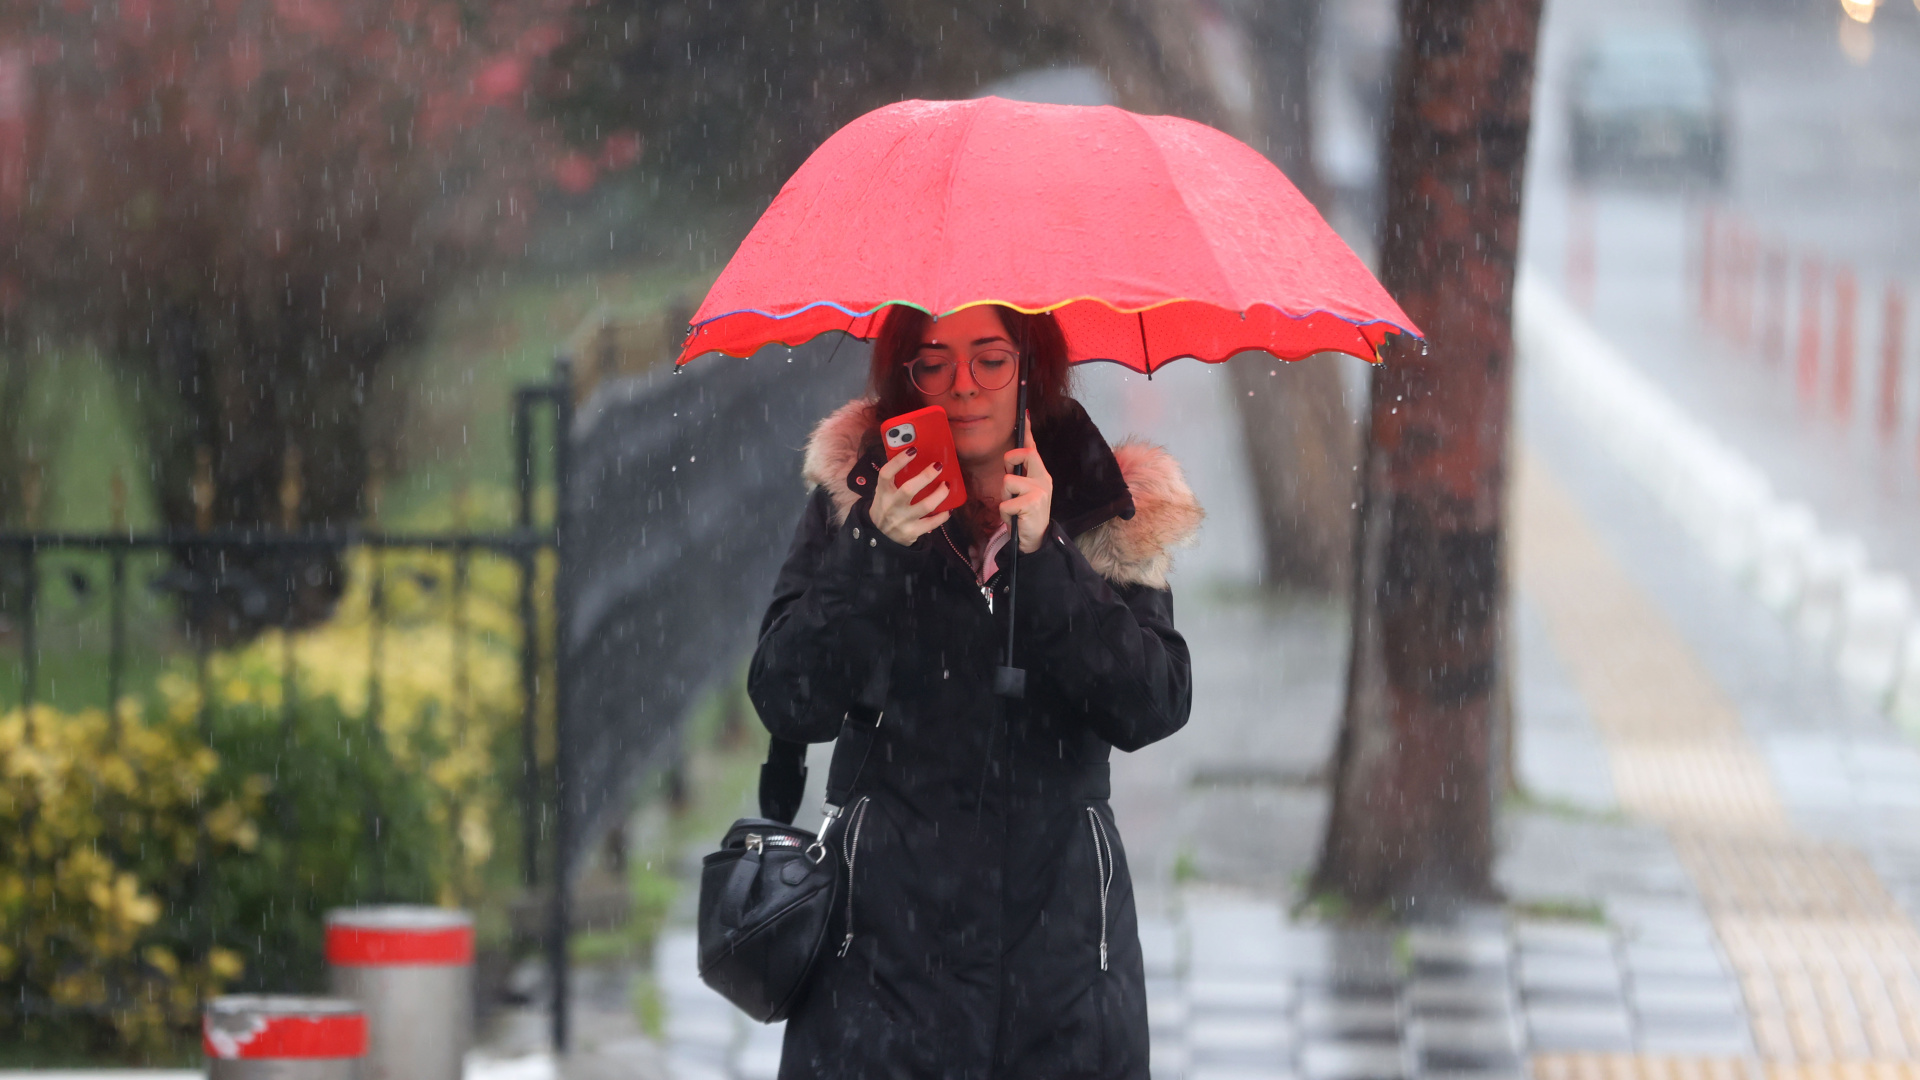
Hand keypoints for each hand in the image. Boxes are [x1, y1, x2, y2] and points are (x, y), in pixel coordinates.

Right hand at [870, 448, 952, 546]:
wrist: (879, 536)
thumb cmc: (886, 506)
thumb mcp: (884, 492)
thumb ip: (895, 478)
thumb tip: (917, 458)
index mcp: (883, 492)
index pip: (886, 474)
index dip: (898, 461)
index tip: (913, 450)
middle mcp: (891, 506)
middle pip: (908, 489)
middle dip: (926, 476)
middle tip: (938, 466)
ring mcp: (902, 520)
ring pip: (925, 506)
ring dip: (940, 494)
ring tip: (947, 486)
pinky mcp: (911, 532)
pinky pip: (932, 523)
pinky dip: (942, 515)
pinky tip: (948, 508)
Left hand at [1000, 427, 1052, 553]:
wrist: (1035, 540)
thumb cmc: (1025, 515)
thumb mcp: (1024, 493)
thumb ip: (1019, 476)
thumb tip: (1009, 461)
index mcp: (1040, 474)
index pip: (1033, 448)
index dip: (1027, 430)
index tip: (1024, 414)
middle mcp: (1044, 479)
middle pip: (1025, 454)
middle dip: (1010, 461)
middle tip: (1010, 480)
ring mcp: (1040, 490)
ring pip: (1008, 482)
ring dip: (1005, 498)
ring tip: (1014, 509)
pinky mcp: (1033, 503)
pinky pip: (1006, 502)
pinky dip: (1005, 513)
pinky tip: (1015, 519)